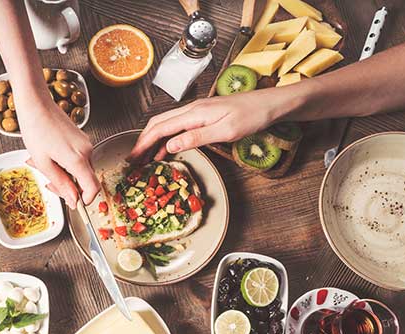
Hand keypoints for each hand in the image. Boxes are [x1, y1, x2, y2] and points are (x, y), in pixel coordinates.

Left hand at [18, 96, 99, 208]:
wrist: (36, 104)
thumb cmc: (36, 130)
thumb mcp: (43, 163)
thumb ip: (61, 184)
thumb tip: (74, 201)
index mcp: (78, 159)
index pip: (93, 188)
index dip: (86, 199)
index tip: (74, 203)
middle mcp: (86, 151)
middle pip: (84, 180)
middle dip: (66, 185)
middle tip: (47, 181)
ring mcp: (85, 143)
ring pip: (79, 169)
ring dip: (62, 173)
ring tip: (41, 163)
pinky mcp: (81, 138)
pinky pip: (77, 158)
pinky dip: (63, 162)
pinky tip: (47, 155)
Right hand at [128, 88, 287, 162]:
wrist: (271, 104)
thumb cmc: (253, 116)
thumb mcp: (225, 131)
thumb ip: (195, 137)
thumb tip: (169, 145)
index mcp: (195, 113)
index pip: (160, 128)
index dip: (144, 143)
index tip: (133, 158)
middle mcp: (192, 109)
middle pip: (158, 124)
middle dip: (143, 141)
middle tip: (134, 160)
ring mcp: (198, 111)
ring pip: (166, 124)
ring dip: (153, 140)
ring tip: (145, 158)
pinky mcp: (204, 115)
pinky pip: (178, 126)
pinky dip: (167, 138)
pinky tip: (167, 150)